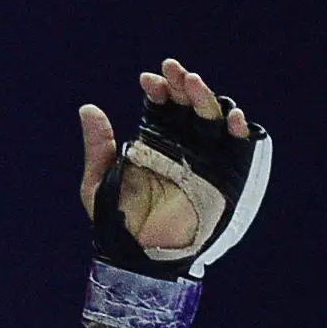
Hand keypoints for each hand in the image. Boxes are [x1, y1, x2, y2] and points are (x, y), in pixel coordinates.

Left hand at [79, 59, 251, 254]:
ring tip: (194, 83)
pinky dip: (239, 132)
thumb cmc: (117, 223)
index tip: (148, 81)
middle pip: (188, 106)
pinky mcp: (223, 180)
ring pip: (211, 120)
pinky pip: (237, 152)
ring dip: (205, 99)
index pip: (161, 106)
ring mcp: (203, 161)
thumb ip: (98, 147)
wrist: (138, 257)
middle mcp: (180, 147)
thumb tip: (88, 108)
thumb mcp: (97, 183)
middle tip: (174, 70)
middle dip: (183, 85)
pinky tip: (233, 117)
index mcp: (153, 143)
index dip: (158, 90)